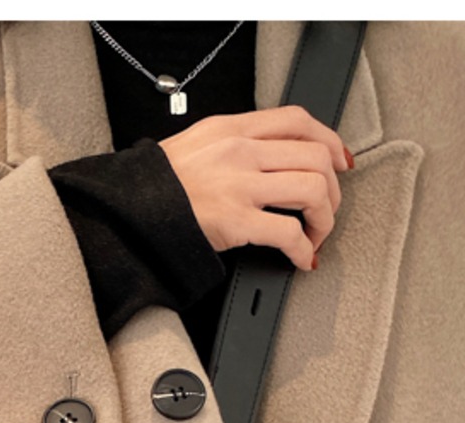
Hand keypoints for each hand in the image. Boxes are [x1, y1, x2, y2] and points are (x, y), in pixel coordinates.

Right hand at [157, 103, 352, 270]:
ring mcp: (238, 186)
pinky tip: (301, 259)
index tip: (338, 161)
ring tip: (314, 236)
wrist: (126, 212)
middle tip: (326, 210)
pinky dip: (304, 249)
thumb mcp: (193, 147)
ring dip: (324, 219)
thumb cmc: (154, 188)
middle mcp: (239, 152)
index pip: (297, 121)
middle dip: (332, 189)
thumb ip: (231, 145)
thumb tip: (267, 157)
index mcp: (230, 129)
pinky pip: (289, 233)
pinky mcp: (236, 222)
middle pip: (314, 157)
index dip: (329, 140)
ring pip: (312, 191)